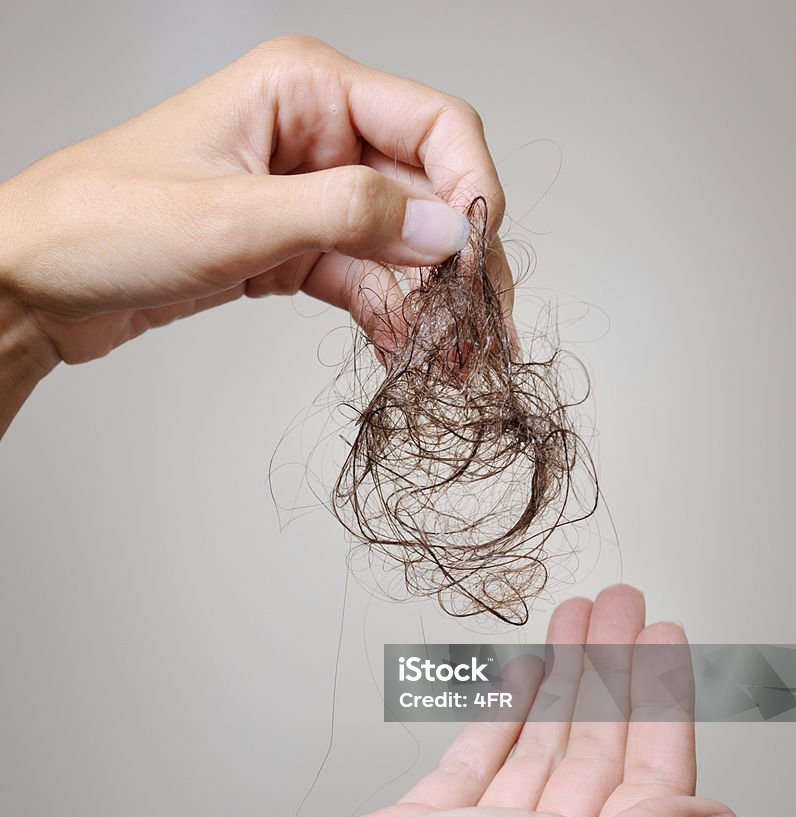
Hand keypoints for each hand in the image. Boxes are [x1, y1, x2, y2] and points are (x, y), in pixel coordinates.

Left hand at [0, 34, 508, 375]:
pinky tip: (400, 350)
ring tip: (449, 358)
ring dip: (428, 298)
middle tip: (479, 330)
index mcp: (305, 90)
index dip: (470, 189)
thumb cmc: (104, 222)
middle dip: (456, 260)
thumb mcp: (234, 218)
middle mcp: (315, 134)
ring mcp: (303, 194)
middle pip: (425, 189)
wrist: (35, 281)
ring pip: (398, 241)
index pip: (432, 124)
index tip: (478, 259)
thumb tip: (444, 228)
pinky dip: (384, 312)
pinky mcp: (288, 246)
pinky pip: (359, 276)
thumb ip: (348, 217)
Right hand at [133, 585, 742, 816]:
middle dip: (610, 675)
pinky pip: (483, 758)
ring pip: (540, 748)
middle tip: (616, 608)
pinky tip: (522, 674)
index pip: (650, 779)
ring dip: (562, 682)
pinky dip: (506, 711)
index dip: (659, 701)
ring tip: (577, 621)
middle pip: (595, 754)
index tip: (660, 637)